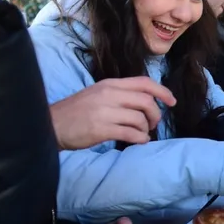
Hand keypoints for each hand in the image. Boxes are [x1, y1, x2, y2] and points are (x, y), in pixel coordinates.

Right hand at [50, 77, 177, 149]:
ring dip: (146, 129)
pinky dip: (140, 138)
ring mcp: (105, 112)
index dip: (162, 91)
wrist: (50, 125)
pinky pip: (130, 133)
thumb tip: (145, 102)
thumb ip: (119, 95)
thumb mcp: (97, 94)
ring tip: (142, 134)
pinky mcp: (101, 129)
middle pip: (146, 100)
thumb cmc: (75, 112)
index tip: (172, 101)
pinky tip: (138, 141)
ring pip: (140, 118)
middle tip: (154, 123)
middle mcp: (109, 95)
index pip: (144, 83)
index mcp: (109, 84)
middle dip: (156, 113)